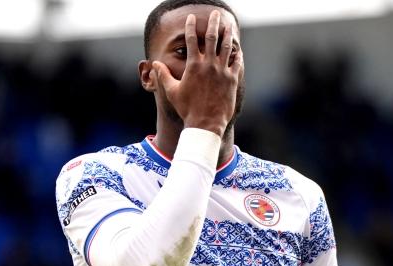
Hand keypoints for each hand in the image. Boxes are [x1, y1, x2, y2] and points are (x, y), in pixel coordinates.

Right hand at [149, 10, 240, 135]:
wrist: (206, 124)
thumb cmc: (187, 109)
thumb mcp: (172, 91)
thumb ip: (163, 75)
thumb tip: (154, 64)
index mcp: (194, 65)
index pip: (192, 40)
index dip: (191, 26)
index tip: (191, 18)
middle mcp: (209, 65)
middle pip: (212, 37)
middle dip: (212, 23)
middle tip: (214, 13)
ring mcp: (222, 71)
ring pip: (227, 47)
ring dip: (227, 34)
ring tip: (229, 25)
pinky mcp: (232, 79)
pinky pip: (237, 62)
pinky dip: (237, 54)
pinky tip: (237, 49)